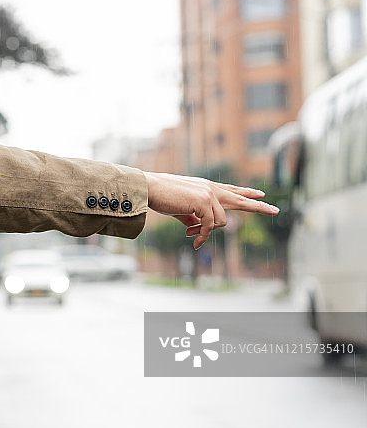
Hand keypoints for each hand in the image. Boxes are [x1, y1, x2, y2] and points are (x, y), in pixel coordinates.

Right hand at [144, 172, 279, 249]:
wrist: (150, 188)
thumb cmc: (161, 197)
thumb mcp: (180, 208)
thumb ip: (192, 216)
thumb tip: (196, 227)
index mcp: (206, 187)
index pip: (231, 190)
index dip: (246, 193)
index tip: (261, 195)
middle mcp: (211, 188)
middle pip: (241, 199)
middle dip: (259, 207)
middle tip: (276, 211)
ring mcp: (209, 194)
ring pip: (221, 222)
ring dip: (206, 232)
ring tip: (190, 235)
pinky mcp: (204, 202)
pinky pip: (210, 226)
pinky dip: (202, 236)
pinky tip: (194, 240)